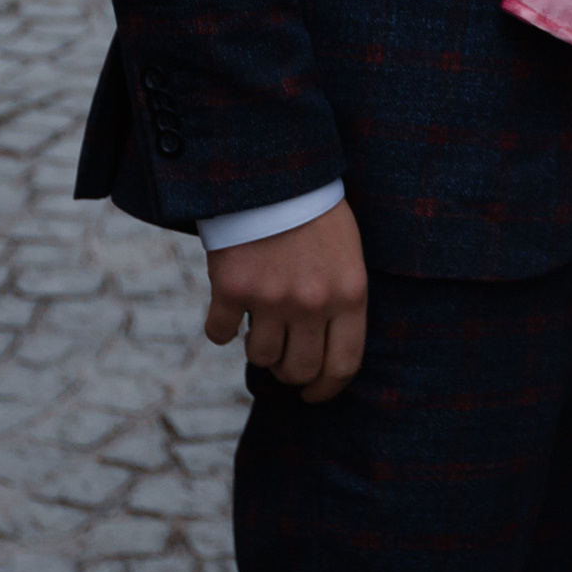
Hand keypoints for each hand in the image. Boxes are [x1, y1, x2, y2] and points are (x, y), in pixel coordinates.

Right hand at [203, 200, 369, 404]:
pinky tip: (228, 312)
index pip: (342, 365)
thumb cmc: (316, 216)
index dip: (326, 389)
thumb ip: (343, 302)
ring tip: (261, 323)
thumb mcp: (349, 256)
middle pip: (299, 370)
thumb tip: (328, 354)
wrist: (274, 175)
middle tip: (284, 361)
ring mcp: (271, 298)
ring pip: (261, 357)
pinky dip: (222, 328)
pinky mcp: (232, 289)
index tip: (314, 396)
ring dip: (259, 347)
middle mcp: (313, 303)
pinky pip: (221, 334)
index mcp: (350, 295)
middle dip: (290, 373)